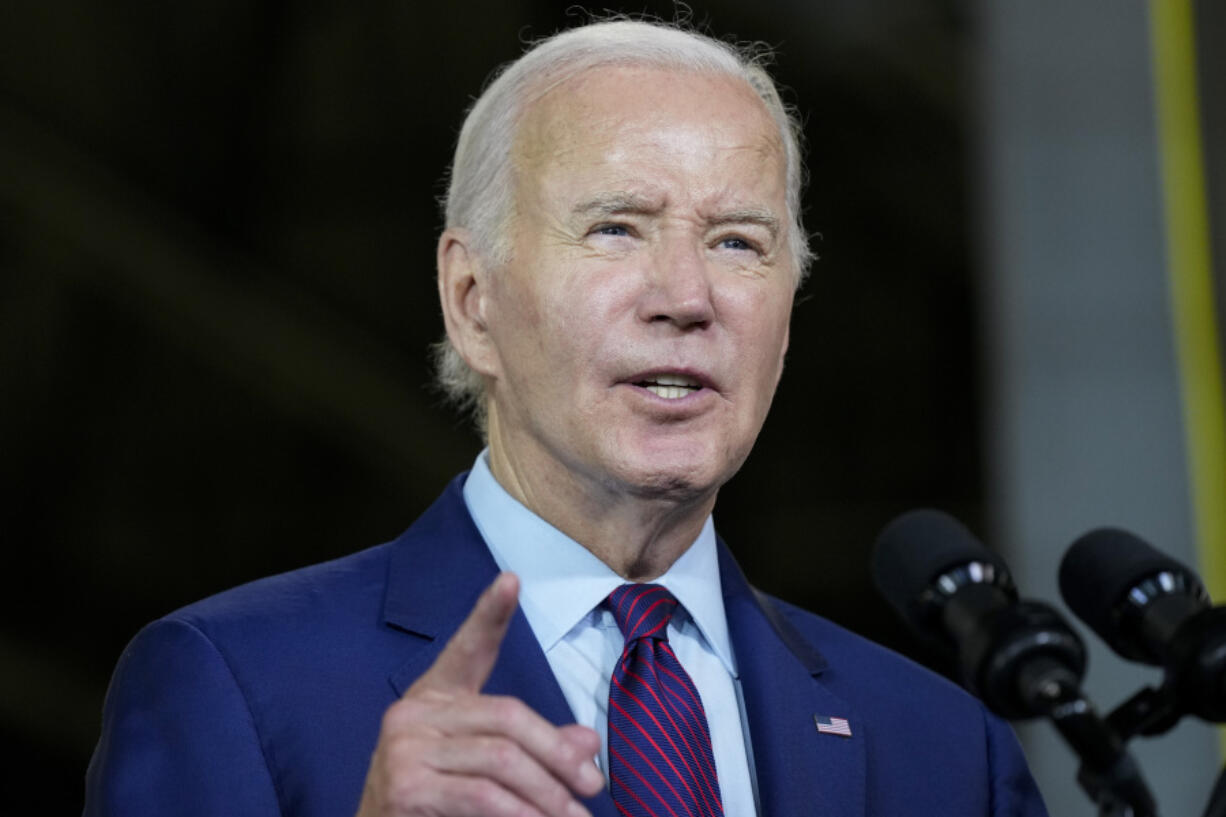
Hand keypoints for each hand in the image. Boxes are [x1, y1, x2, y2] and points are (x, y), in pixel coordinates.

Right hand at [355, 573, 603, 816]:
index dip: (490, 614)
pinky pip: (482, 796)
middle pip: (508, 716)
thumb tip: (587, 744)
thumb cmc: (436, 805)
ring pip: (502, 759)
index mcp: (434, 697)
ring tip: (576, 816)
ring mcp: (404, 748)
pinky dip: (520, 814)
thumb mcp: (485, 768)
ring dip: (548, 795)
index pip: (467, 648)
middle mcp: (413, 713)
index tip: (511, 579)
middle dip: (559, 755)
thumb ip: (535, 750)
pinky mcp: (405, 787)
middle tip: (594, 786)